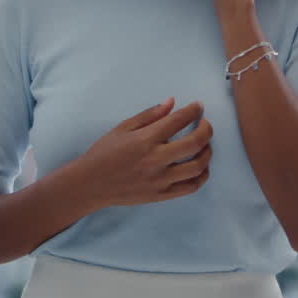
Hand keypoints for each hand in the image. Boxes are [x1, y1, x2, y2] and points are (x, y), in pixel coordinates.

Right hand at [75, 98, 213, 208]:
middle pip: (195, 142)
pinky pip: (190, 187)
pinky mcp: (161, 195)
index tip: (198, 106)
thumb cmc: (104, 153)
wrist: (90, 184)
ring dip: (207, 152)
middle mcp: (155, 160)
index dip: (193, 110)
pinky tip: (202, 167)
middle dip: (206, 129)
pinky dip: (202, 176)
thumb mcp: (122, 128)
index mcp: (145, 140)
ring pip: (197, 166)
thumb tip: (172, 102)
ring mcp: (160, 180)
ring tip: (205, 144)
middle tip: (205, 123)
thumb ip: (149, 115)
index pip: (178, 120)